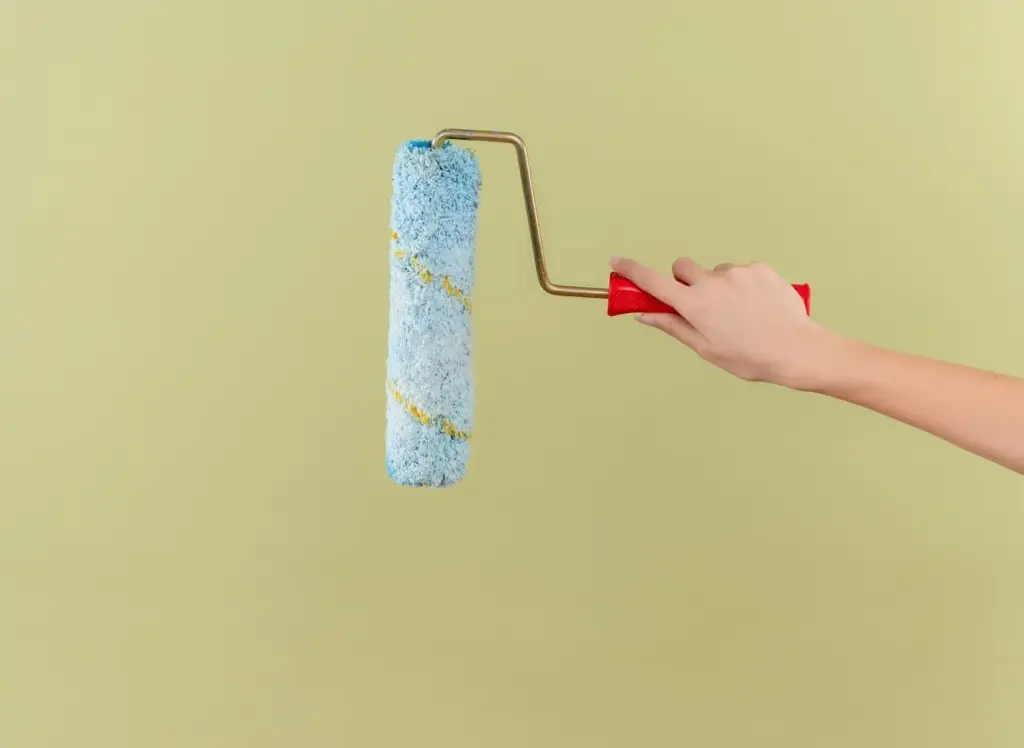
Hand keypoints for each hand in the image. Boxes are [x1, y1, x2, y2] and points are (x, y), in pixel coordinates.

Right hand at [610, 256, 828, 386]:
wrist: (797, 350)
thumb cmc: (750, 357)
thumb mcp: (705, 348)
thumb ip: (673, 325)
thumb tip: (645, 314)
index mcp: (695, 306)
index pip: (653, 281)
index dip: (632, 270)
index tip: (617, 262)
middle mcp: (712, 283)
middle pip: (682, 268)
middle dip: (683, 280)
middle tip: (697, 303)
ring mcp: (737, 272)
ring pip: (714, 272)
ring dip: (717, 286)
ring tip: (739, 312)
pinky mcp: (759, 268)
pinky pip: (740, 271)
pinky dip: (741, 285)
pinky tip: (756, 305)